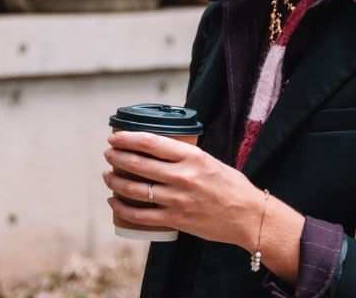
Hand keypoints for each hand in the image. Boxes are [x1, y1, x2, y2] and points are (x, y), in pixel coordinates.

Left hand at [102, 131, 264, 246]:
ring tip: (108, 176)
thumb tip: (158, 149)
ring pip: (135, 189)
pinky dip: (122, 208)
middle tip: (108, 154)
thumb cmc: (231, 186)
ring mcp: (177, 199)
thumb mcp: (209, 161)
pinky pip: (140, 215)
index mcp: (192, 156)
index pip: (151, 142)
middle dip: (117, 157)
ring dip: (115, 181)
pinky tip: (114, 202)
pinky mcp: (175, 219)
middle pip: (138, 163)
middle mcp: (182, 176)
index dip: (128, 138)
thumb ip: (185, 156)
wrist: (247, 216)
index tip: (115, 137)